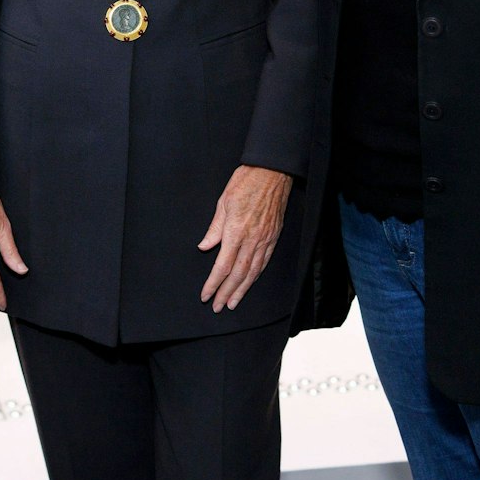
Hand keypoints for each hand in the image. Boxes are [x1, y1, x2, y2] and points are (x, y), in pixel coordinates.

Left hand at [197, 165, 291, 311]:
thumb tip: (205, 247)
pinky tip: (249, 283)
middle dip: (226, 292)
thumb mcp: (223, 202)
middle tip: (217, 306)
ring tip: (232, 303)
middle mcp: (252, 238)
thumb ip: (214, 228)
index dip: (213, 283)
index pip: (222, 265)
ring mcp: (265, 239)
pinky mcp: (274, 236)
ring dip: (241, 290)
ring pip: (253, 272)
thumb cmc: (246, 182)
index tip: (206, 294)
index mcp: (236, 230)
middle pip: (238, 274)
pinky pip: (264, 262)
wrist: (272, 172)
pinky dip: (256, 276)